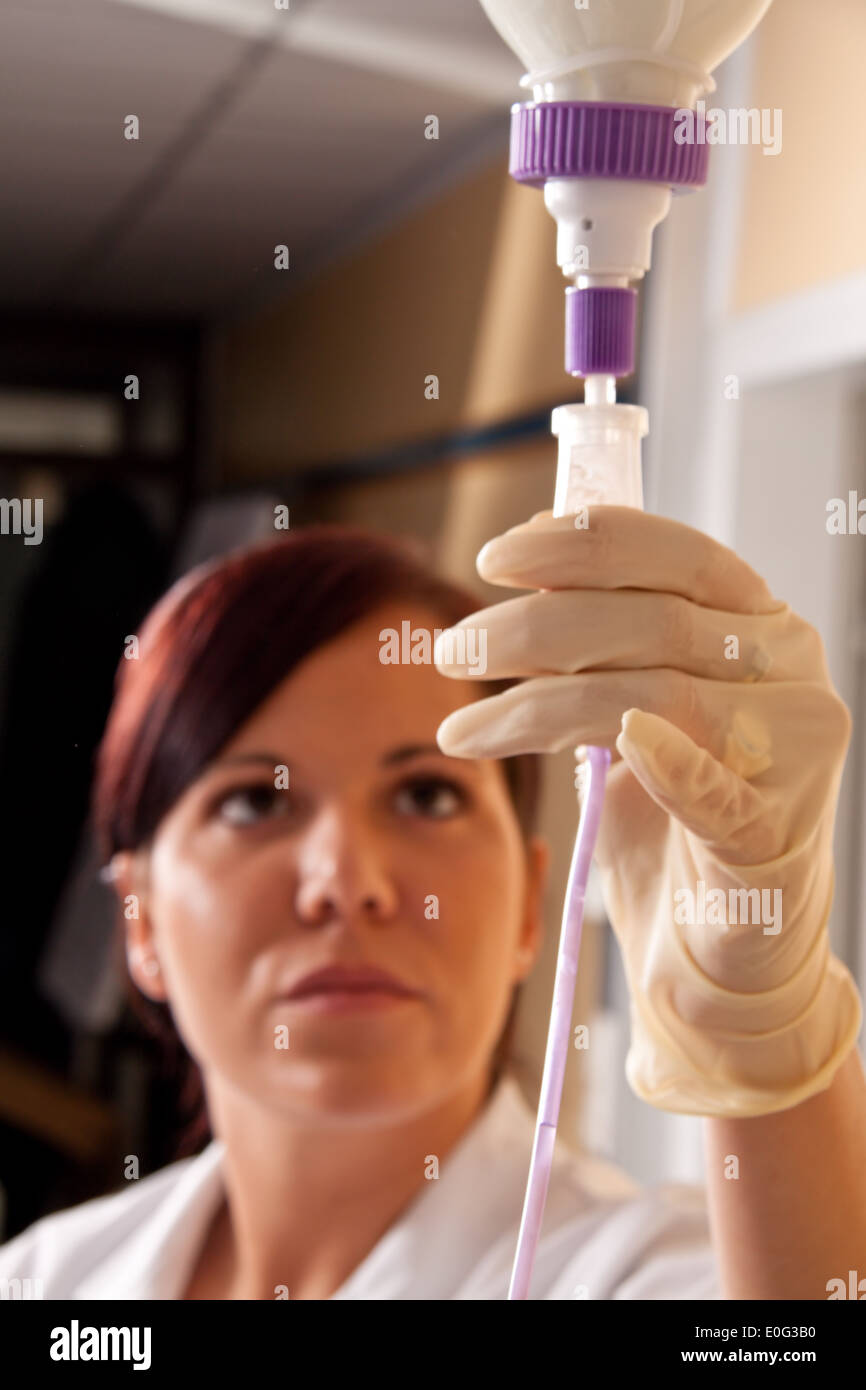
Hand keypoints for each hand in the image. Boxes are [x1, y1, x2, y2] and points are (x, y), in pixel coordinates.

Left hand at [434, 507, 861, 1116]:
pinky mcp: (774, 836)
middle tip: (454, 648)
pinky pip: (714, 790)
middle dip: (534, 629)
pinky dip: (663, 764)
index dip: (585, 545)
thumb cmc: (676, 822)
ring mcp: (794, 756)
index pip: (681, 556)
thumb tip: (533, 549)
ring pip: (655, 698)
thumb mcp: (634, 710)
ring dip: (538, 705)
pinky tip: (609, 747)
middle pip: (654, 623)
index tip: (495, 556)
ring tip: (461, 725)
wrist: (727, 954)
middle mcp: (792, 676)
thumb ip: (604, 636)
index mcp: (764, 628)